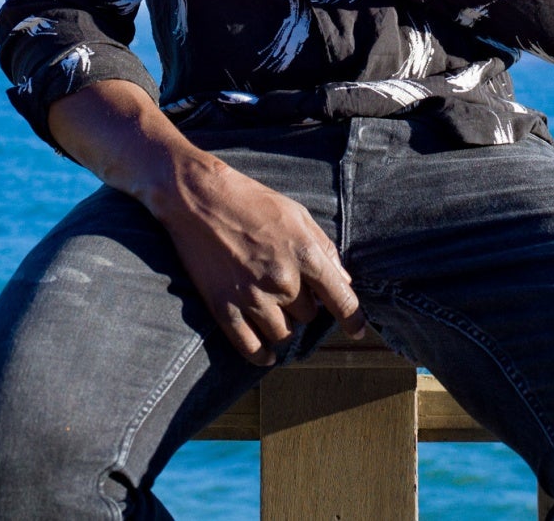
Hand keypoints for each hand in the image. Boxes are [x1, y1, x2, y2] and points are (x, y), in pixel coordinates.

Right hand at [46, 80, 366, 366]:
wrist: (197, 197)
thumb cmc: (250, 201)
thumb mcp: (297, 215)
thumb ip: (324, 250)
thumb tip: (344, 282)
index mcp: (305, 254)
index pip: (340, 300)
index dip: (352, 320)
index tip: (356, 332)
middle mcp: (283, 280)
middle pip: (307, 316)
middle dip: (302, 305)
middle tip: (285, 286)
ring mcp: (252, 297)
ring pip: (282, 333)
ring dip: (282, 326)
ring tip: (272, 308)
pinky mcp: (224, 308)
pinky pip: (250, 348)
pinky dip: (262, 356)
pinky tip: (266, 355)